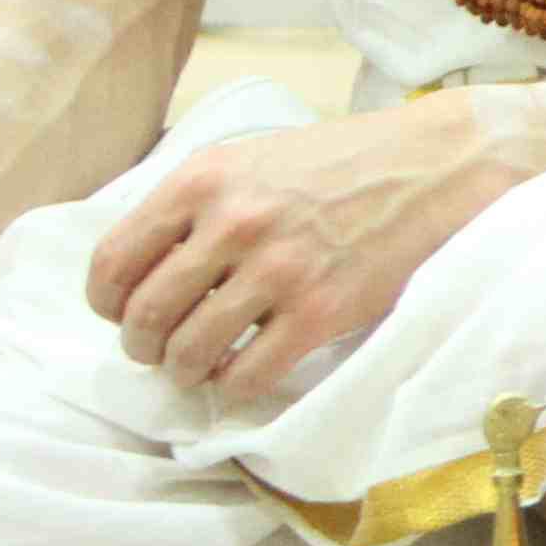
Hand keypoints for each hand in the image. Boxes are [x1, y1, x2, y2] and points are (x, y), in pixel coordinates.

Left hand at [82, 101, 504, 406]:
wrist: (438, 165)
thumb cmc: (345, 162)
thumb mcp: (254, 158)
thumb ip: (196, 204)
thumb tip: (145, 271)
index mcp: (204, 179)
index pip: (112, 262)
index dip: (107, 303)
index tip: (124, 314)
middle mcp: (232, 222)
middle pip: (144, 316)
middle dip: (143, 347)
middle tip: (160, 352)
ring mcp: (278, 269)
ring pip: (189, 353)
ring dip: (185, 373)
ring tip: (201, 368)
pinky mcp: (321, 311)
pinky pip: (248, 374)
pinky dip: (234, 387)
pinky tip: (244, 374)